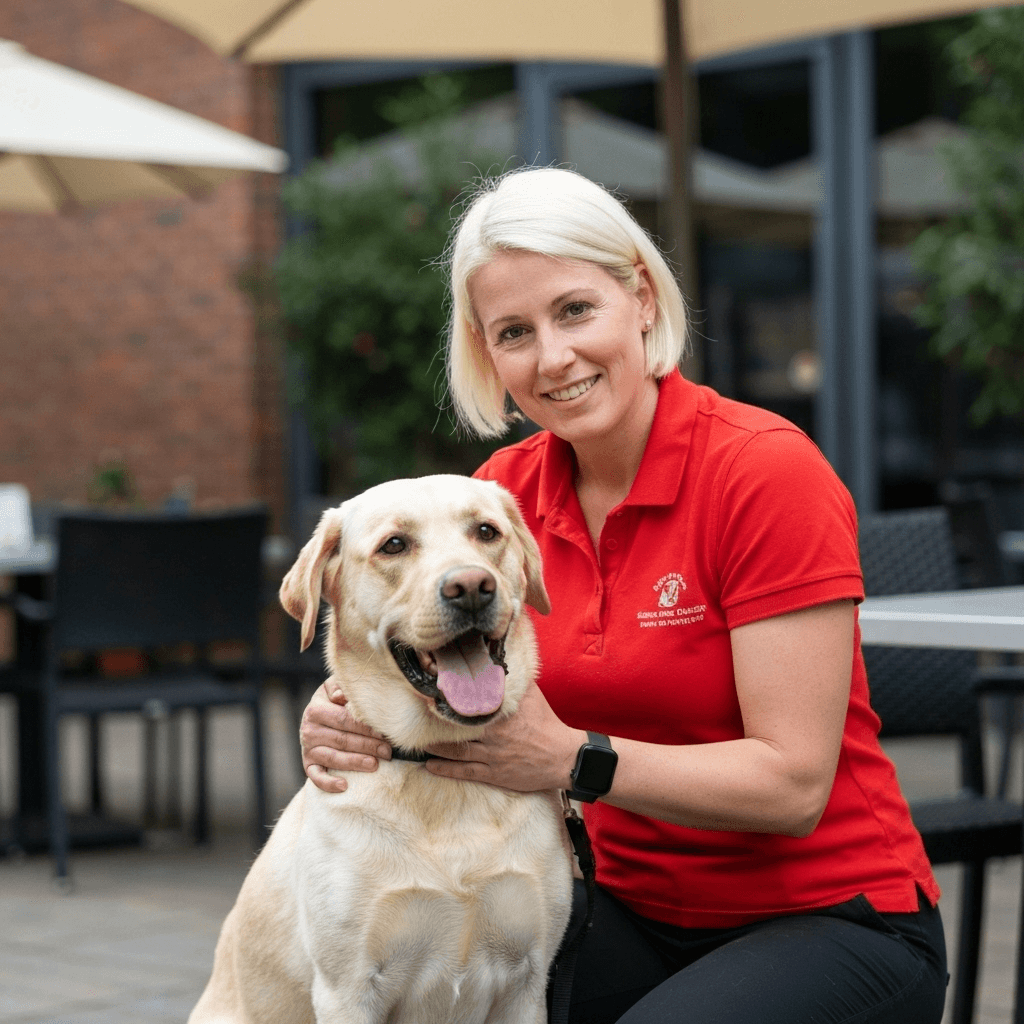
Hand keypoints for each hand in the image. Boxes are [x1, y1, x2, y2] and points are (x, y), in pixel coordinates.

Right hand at [300, 678, 391, 792]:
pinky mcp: (308, 764)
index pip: (344, 720)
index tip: (384, 733)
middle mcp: (309, 730)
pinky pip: (316, 777)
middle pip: (342, 740)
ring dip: (355, 763)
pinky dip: (328, 783)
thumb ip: (339, 687)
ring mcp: (308, 749)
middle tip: (387, 751)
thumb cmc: (333, 701)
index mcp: (316, 709)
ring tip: (375, 765)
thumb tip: (341, 696)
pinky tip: (344, 786)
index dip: (365, 727)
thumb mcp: (334, 688)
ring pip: (332, 758)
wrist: (316, 716)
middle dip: (367, 746)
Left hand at [423, 682, 584, 792]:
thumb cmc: (546, 723)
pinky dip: (445, 769)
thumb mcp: (532, 695)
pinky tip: (429, 765)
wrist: (563, 757)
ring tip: (415, 741)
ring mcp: (491, 756)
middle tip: (415, 715)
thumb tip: (500, 656)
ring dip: (434, 746)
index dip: (447, 699)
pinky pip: (464, 772)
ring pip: (455, 751)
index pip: (468, 703)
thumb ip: (513, 679)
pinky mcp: (493, 774)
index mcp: (500, 714)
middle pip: (456, 728)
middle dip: (434, 722)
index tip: (429, 691)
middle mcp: (492, 734)